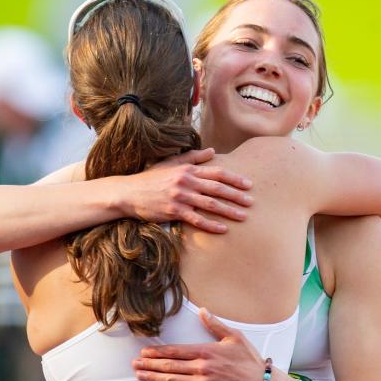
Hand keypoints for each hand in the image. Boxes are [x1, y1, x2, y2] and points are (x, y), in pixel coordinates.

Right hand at [124, 148, 252, 232]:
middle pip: (218, 188)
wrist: (129, 192)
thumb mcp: (172, 163)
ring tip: (243, 216)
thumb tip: (213, 151)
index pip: (217, 172)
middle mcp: (186, 182)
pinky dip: (211, 224)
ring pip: (210, 204)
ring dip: (229, 211)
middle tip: (251, 202)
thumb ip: (193, 157)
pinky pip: (196, 219)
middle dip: (236, 196)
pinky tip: (223, 229)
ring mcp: (181, 197)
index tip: (248, 185)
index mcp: (188, 170)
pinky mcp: (174, 211)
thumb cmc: (151, 178)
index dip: (235, 178)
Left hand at [133, 308, 264, 380]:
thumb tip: (204, 311)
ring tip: (139, 374)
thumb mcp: (234, 337)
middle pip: (169, 366)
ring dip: (153, 377)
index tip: (144, 352)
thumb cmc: (249, 360)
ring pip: (172, 380)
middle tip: (134, 363)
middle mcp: (202, 368)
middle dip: (149, 364)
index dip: (157, 352)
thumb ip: (216, 325)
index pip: (176, 351)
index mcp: (206, 352)